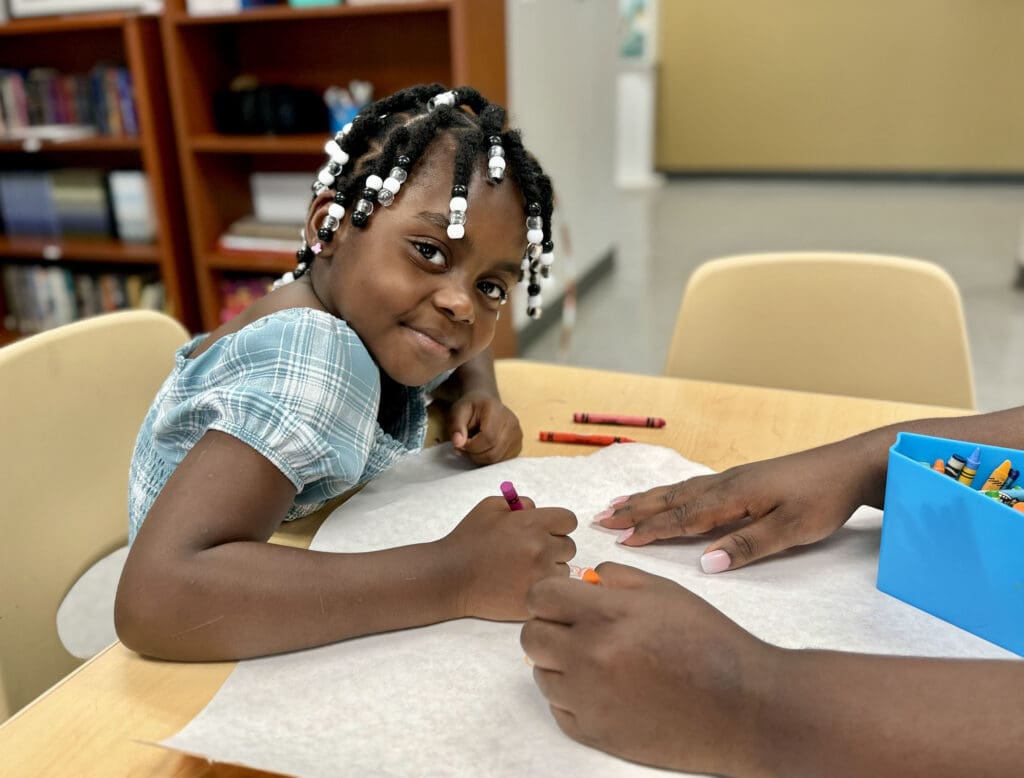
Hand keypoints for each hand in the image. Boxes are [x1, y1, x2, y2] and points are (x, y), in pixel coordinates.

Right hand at [442, 495, 576, 620]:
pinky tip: (522, 583)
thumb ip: (518, 502)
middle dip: (553, 547)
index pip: (568, 520)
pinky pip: (553, 590)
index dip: (557, 525)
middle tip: (530, 552)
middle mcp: (541, 549)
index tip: (544, 531)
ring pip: (564, 570)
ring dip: (550, 569)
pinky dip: (543, 586)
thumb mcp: (489, 507)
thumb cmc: (469, 539)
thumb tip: (536, 509)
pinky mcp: (536, 597)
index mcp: (533, 524)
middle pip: (569, 546)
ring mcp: (540, 576)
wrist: (451, 577)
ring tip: (524, 570)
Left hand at [447, 389, 522, 464]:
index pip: (488, 438)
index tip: (461, 442)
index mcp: (496, 410)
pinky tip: (483, 449)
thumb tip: (458, 443)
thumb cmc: (471, 408)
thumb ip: (456, 427)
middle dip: (474, 454)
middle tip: (465, 446)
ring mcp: (517, 435)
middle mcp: (512, 423)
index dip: (471, 446)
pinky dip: (489, 460)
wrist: (485, 404)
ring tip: (473, 446)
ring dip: (480, 458)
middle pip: (493, 452)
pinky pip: (502, 461)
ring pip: (497, 459)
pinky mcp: (518, 446)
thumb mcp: (458, 412)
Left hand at [520, 562, 777, 775]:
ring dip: (559, 662)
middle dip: (549, 626)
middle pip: (531, 635)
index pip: (539, 596)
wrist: (742, 705)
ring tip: (598, 659)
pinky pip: (558, 708)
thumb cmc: (709, 642)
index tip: (564, 598)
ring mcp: (588, 699)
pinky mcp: (594, 733)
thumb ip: (617, 577)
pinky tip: (605, 687)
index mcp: (606, 615)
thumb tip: (584, 577)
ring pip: (540, 673)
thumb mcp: (665, 592)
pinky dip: (572, 696)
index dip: (550, 593)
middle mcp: (588, 656)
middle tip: (577, 627)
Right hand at [595, 438, 881, 570]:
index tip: (620, 540)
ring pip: (680, 489)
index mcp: (733, 498)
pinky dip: (671, 491)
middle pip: (671, 499)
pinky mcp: (744, 478)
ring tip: (620, 502)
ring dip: (648, 498)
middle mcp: (726, 484)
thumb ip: (747, 547)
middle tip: (601, 516)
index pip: (683, 518)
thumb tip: (705, 564)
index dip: (650, 530)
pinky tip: (668, 494)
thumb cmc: (824, 500)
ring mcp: (734, 479)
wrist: (851, 465)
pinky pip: (694, 485)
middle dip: (635, 509)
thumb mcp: (791, 531)